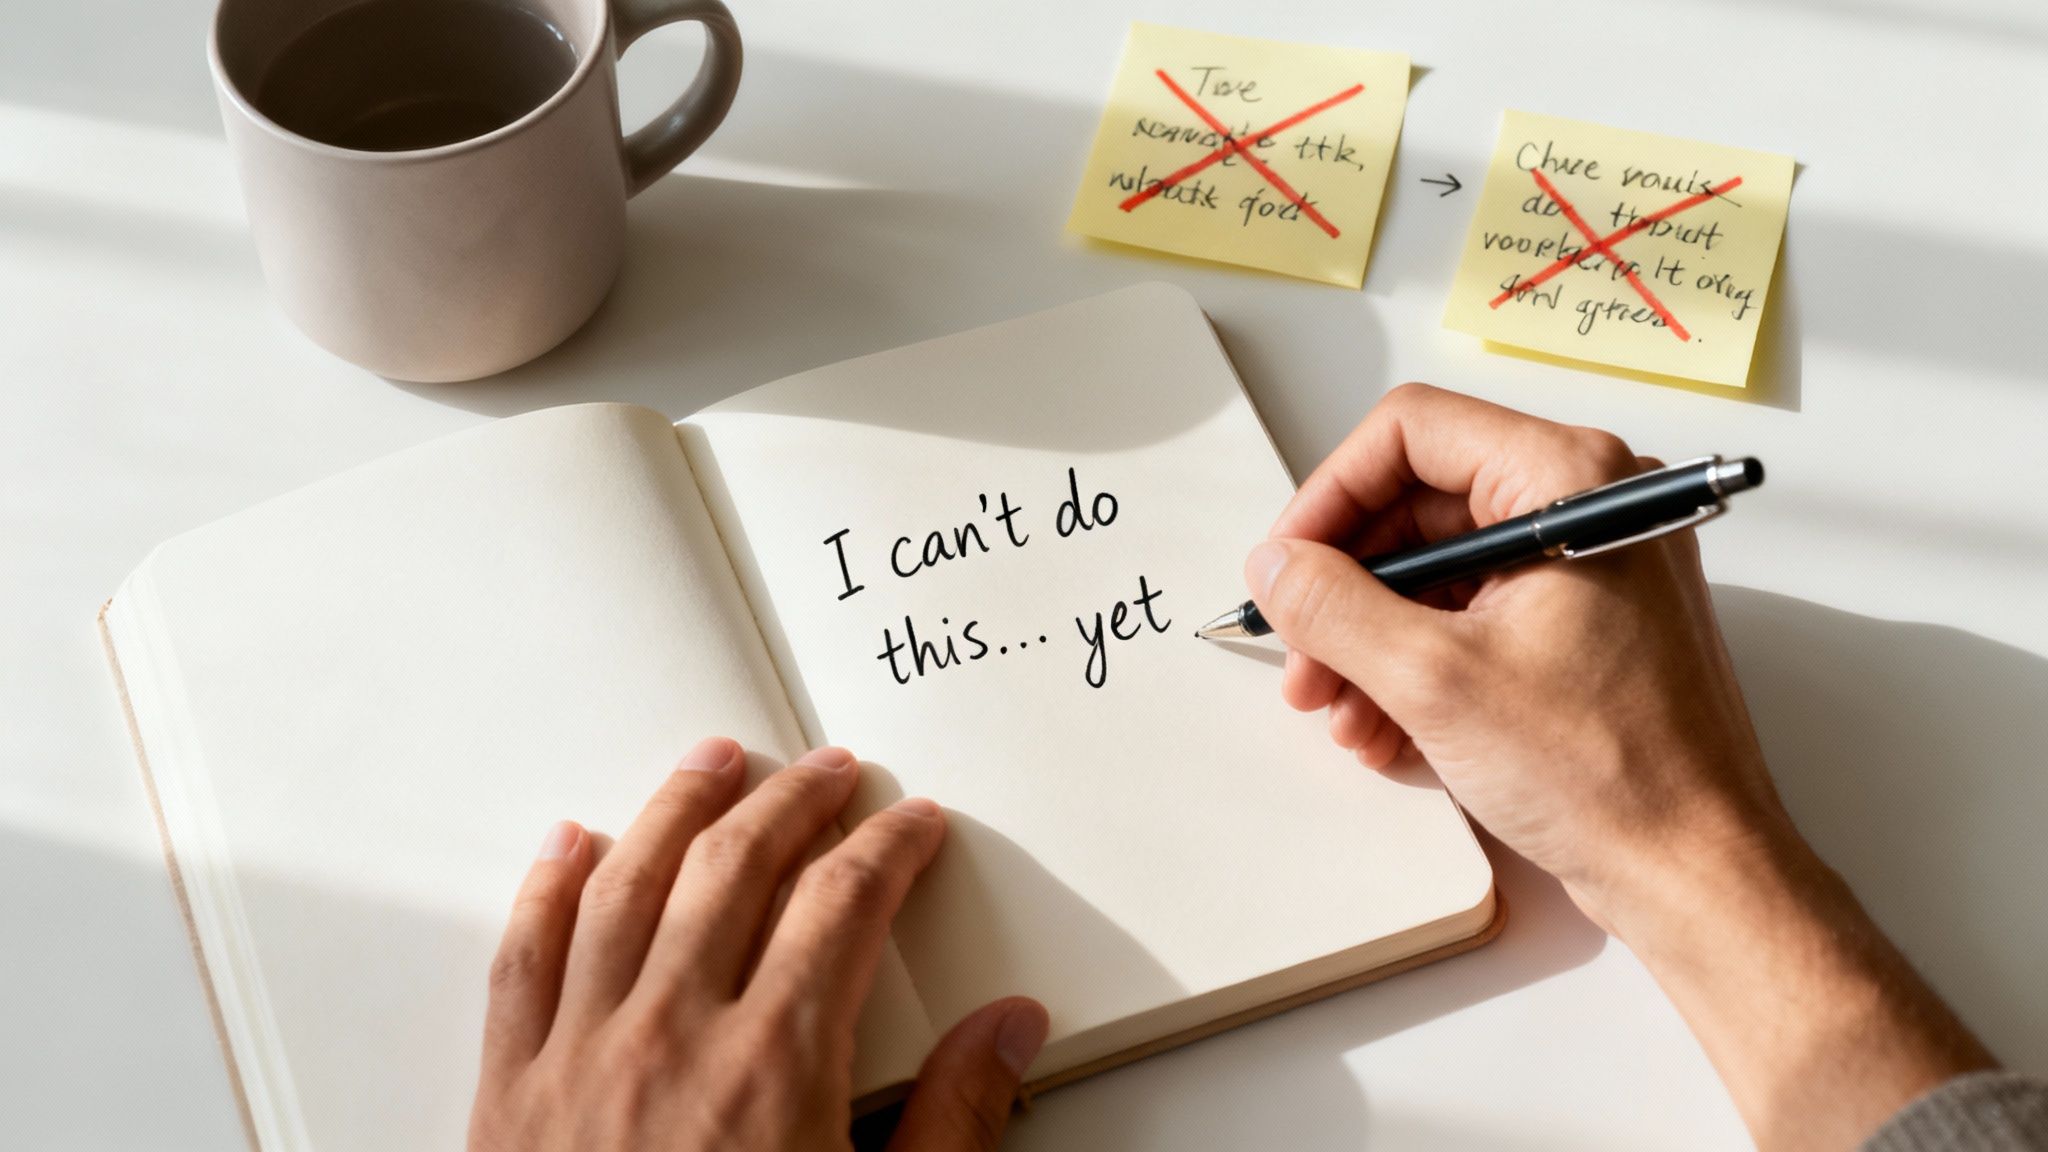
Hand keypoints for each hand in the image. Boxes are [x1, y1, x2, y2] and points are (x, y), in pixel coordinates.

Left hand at [468, 738, 1048, 1151]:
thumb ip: (953, 1124)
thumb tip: (1008, 1031)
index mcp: (773, 1068)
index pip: (842, 905)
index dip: (886, 848)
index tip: (912, 825)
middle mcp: (670, 1039)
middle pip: (736, 869)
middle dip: (793, 803)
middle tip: (831, 773)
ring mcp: (579, 1059)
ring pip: (625, 885)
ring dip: (677, 809)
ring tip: (713, 762)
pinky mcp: (507, 1094)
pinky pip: (520, 959)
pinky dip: (546, 889)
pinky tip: (570, 846)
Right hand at [1245, 381, 1779, 929]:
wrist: (1693, 872)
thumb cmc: (1610, 772)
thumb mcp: (1435, 680)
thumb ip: (1335, 607)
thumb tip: (1276, 566)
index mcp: (1570, 481)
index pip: (1412, 433)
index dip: (1331, 496)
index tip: (1287, 563)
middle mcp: (1586, 506)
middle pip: (1418, 505)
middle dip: (1345, 587)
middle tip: (1301, 653)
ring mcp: (1587, 567)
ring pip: (1437, 569)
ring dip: (1370, 638)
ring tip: (1339, 711)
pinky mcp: (1581, 626)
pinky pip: (1471, 616)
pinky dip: (1416, 664)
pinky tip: (1383, 728)